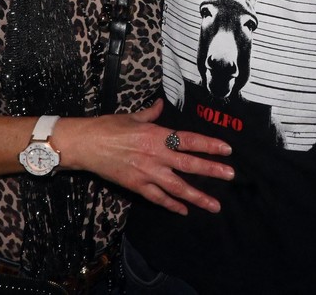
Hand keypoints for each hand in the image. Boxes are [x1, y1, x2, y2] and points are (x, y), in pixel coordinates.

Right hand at [53, 101, 233, 215]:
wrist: (85, 145)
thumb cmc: (107, 127)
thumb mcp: (132, 116)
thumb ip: (151, 113)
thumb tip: (161, 104)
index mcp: (157, 135)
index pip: (189, 141)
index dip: (209, 145)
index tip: (227, 150)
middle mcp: (155, 155)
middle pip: (189, 165)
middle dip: (211, 171)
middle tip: (230, 175)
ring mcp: (147, 173)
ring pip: (177, 187)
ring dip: (197, 196)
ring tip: (214, 205)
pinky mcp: (136, 186)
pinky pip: (158, 198)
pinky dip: (172, 205)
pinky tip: (184, 211)